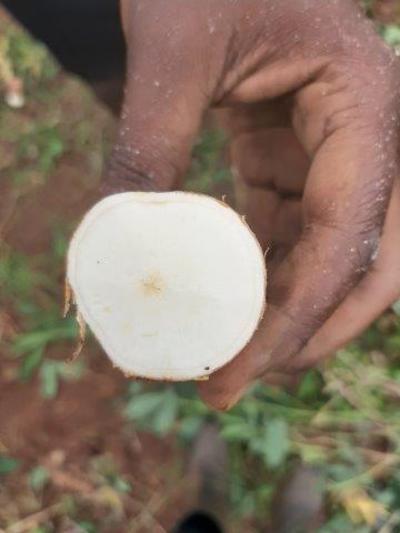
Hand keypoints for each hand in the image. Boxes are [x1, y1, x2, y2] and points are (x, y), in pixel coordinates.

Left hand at [106, 0, 399, 408]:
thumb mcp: (171, 51)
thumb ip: (148, 147)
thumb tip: (112, 250)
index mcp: (362, 106)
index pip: (346, 239)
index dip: (297, 320)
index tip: (235, 374)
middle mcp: (365, 138)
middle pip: (366, 268)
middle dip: (308, 335)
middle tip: (236, 383)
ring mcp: (332, 157)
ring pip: (329, 260)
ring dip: (281, 315)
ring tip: (221, 356)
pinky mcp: (295, 167)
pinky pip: (291, 238)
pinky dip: (261, 280)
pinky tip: (221, 304)